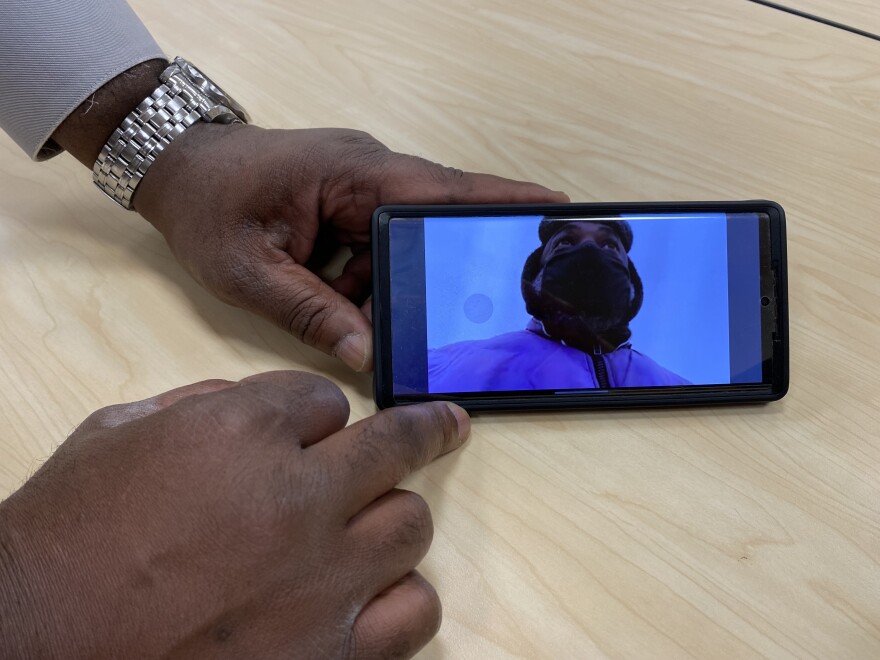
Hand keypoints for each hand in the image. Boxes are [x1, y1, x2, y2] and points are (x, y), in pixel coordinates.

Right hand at [0, 371, 468, 658]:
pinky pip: (414, 610)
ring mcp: (322, 581)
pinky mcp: (332, 656)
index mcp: (242, 433)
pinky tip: (370, 598)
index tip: (308, 431)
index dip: (313, 415)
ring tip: (365, 530)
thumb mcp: (114, 436)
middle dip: (422, 430)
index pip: (323, 399)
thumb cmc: (62, 542)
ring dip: (389, 520)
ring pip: (411, 524)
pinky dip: (399, 598)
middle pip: (395, 445)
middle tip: (445, 425)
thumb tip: (252, 406)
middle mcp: (297, 498)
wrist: (34, 647)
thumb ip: (198, 407)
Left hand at [133, 124, 568, 370]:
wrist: (174, 171)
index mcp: (351, 174)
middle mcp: (365, 174)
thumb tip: (368, 355)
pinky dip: (374, 283)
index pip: (441, 190)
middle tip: (485, 300)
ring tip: (389, 320)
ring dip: (401, 285)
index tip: (554, 210)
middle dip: (456, 262)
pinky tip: (354, 311)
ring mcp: (358, 189)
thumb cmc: (206, 205)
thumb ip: (310, 313)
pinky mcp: (347, 207)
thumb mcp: (250, 271)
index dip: (500, 201)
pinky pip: (379, 249)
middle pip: (435, 220)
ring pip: (406, 243)